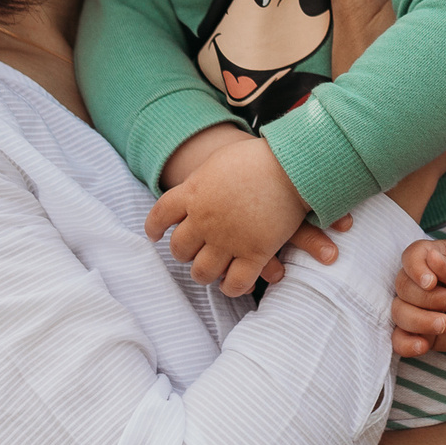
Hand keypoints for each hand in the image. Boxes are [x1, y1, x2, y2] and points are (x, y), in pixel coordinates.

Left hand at [143, 130, 309, 295]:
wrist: (291, 164)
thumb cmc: (259, 157)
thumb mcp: (219, 161)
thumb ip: (203, 180)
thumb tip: (196, 189)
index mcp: (194, 193)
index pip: (160, 215)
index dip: (154, 227)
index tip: (154, 234)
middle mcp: (205, 220)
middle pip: (179, 248)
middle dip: (183, 253)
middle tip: (191, 252)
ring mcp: (228, 239)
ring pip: (202, 271)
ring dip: (203, 273)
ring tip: (209, 272)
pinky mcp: (254, 253)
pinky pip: (235, 282)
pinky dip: (231, 287)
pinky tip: (232, 284)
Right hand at [392, 239, 445, 355]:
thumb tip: (431, 256)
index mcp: (430, 257)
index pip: (410, 257)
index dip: (415, 270)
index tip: (431, 282)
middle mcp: (416, 281)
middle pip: (403, 288)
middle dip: (428, 299)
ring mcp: (415, 307)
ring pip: (399, 313)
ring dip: (419, 321)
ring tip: (445, 324)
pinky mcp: (418, 331)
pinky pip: (399, 340)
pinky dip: (406, 344)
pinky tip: (423, 345)